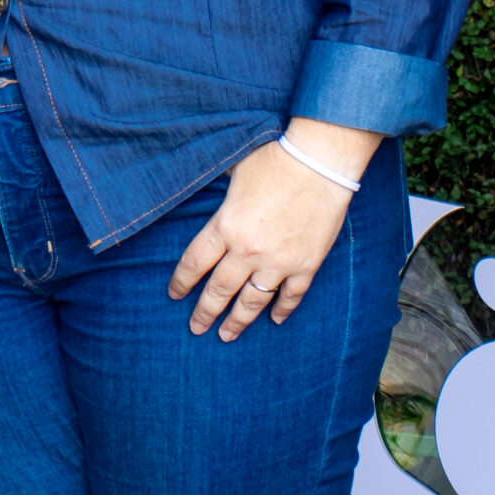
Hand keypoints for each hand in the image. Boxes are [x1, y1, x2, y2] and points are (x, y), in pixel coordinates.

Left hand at [168, 124, 380, 339]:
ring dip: (237, 321)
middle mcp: (247, 251)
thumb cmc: (274, 159)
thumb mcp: (233, 172)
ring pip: (252, 302)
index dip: (182, 282)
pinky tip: (274, 320)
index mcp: (225, 226)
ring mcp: (278, 262)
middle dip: (205, 312)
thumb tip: (203, 192)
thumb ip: (219, 194)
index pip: (195, 263)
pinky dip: (283, 310)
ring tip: (226, 335)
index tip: (174, 295)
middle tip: (196, 327)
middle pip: (219, 290)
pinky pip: (291, 295)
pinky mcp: (306, 265)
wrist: (320, 162)